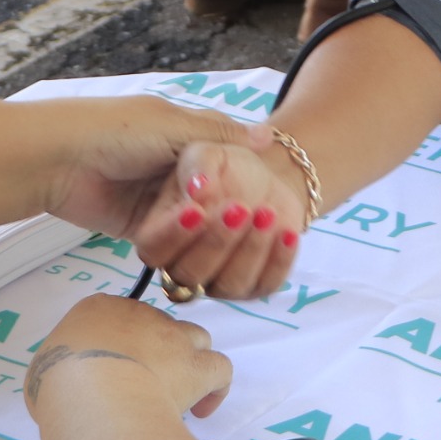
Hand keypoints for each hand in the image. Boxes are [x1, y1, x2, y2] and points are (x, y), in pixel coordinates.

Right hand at [25, 294, 233, 419]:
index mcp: (99, 309)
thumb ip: (64, 372)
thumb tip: (70, 391)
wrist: (92, 396)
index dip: (120, 346)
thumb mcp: (43, 372)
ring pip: (196, 337)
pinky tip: (200, 411)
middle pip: (159, 326)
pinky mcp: (196, 365)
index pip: (118, 318)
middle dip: (155, 353)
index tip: (112, 373)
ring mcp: (173, 338)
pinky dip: (215, 388)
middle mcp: (141, 315)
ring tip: (175, 394)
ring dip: (189, 361)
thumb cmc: (58, 385)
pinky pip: (220, 369)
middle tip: (139, 387)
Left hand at [39, 98, 249, 234]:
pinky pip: (170, 240)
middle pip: (220, 199)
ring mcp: (158, 201)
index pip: (232, 164)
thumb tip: (268, 137)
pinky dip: (181, 240)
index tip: (270, 203)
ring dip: (208, 229)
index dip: (251, 183)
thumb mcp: (172, 125)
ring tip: (220, 230)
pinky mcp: (140, 227)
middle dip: (232, 212)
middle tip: (250, 221)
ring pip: (198, 225)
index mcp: (187, 138)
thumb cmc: (115, 131)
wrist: (57, 159)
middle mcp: (177, 171)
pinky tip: (194, 243)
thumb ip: (219, 134)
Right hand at [127, 124, 311, 301]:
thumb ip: (198, 166)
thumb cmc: (224, 168)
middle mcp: (183, 266)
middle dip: (216, 242)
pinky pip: (266, 284)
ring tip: (267, 214)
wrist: (264, 182)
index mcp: (160, 233)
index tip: (197, 209)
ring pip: (228, 284)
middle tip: (239, 207)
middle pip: (189, 273)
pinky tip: (288, 233)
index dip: (172, 234)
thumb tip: (199, 188)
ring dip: (250, 251)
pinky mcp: (254, 286)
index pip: (153, 247)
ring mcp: (218, 282)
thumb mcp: (208, 153)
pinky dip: (279, 261)